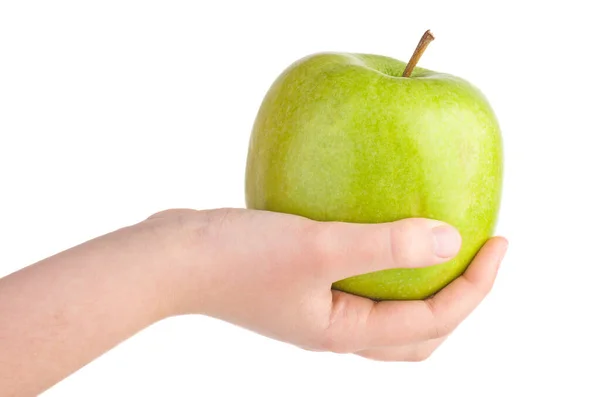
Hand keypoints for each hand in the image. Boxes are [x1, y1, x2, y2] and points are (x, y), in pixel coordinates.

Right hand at [151, 208, 507, 361]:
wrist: (170, 258)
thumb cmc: (235, 258)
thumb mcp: (319, 247)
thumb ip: (386, 244)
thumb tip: (452, 239)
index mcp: (344, 332)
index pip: (433, 321)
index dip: (477, 286)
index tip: (500, 241)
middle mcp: (335, 329)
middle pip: (418, 332)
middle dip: (460, 298)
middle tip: (481, 253)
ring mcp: (317, 308)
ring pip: (390, 311)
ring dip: (424, 285)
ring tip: (446, 245)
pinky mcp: (302, 284)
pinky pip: (361, 282)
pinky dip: (387, 265)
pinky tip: (385, 229)